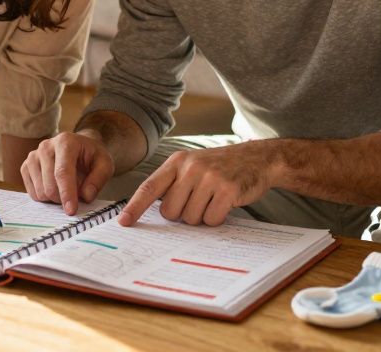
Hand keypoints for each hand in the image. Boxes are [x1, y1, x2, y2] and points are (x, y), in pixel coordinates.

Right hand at [21, 130, 114, 214]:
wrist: (79, 147)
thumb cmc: (92, 156)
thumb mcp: (105, 164)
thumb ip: (99, 179)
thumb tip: (86, 196)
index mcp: (65, 142)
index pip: (62, 172)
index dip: (66, 193)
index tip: (71, 210)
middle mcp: (45, 146)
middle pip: (49, 185)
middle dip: (63, 199)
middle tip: (76, 196)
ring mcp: (33, 156)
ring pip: (39, 191)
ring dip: (54, 199)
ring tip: (66, 189)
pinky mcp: (26, 166)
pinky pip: (32, 193)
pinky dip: (45, 197)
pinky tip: (54, 188)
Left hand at [119, 141, 273, 226]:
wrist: (256, 158)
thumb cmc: (219, 167)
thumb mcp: (192, 166)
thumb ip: (174, 184)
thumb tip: (157, 214)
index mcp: (177, 162)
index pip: (149, 187)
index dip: (135, 206)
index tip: (124, 222)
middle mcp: (191, 167)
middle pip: (171, 212)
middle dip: (182, 215)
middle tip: (197, 202)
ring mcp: (210, 177)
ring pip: (192, 218)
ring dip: (202, 216)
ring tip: (213, 199)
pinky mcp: (228, 189)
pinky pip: (212, 219)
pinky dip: (217, 218)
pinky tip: (225, 203)